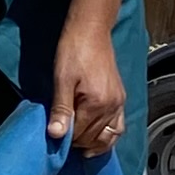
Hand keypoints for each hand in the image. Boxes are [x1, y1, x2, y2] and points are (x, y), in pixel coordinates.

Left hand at [50, 7, 127, 157]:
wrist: (91, 30)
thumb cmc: (74, 51)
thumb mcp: (62, 79)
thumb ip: (60, 109)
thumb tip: (56, 135)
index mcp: (97, 103)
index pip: (79, 135)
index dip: (64, 138)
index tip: (53, 136)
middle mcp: (112, 107)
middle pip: (93, 138)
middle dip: (77, 141)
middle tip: (61, 136)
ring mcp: (119, 103)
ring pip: (108, 137)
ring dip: (93, 143)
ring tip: (78, 145)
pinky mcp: (120, 99)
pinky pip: (118, 127)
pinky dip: (108, 137)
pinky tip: (97, 140)